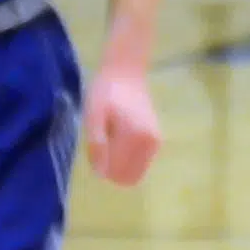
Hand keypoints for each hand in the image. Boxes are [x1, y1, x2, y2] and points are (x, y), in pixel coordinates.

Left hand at [84, 60, 161, 185]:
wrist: (126, 73)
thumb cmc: (106, 92)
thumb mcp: (93, 116)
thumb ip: (97, 145)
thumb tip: (101, 173)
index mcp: (136, 138)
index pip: (117, 172)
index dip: (101, 167)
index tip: (94, 147)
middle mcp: (151, 144)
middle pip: (128, 176)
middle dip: (111, 167)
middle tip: (101, 144)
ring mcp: (156, 143)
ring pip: (134, 171)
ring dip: (119, 162)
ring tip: (110, 138)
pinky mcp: (156, 141)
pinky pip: (139, 163)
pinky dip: (126, 157)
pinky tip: (119, 136)